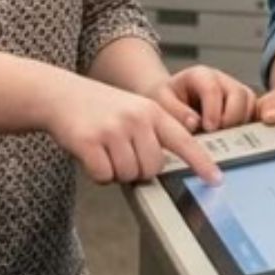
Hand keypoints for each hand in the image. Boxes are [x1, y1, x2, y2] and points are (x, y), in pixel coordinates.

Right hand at [43, 73, 221, 184]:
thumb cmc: (99, 108)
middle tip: (120, 151)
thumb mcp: (133, 111)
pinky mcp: (90, 141)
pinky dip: (97, 173)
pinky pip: (104, 176)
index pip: (184, 141)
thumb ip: (152, 134)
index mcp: (152, 111)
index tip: (215, 180)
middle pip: (153, 169)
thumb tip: (164, 167)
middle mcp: (136, 118)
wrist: (59, 94)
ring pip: (129, 175)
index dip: (201, 163)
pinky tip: (90, 154)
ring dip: (115, 170)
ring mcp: (113, 129)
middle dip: (137, 168)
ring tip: (104, 149)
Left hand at [145, 66, 256, 132]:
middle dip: (230, 117)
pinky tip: (235, 138)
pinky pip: (254, 112)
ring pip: (250, 103)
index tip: (208, 127)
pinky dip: (248, 126)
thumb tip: (194, 123)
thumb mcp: (161, 101)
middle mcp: (221, 79)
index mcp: (200, 75)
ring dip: (240, 123)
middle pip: (238, 94)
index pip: (212, 88)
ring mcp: (234, 90)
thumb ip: (175, 111)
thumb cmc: (166, 98)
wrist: (171, 99)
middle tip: (218, 135)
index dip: (213, 109)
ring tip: (224, 138)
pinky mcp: (243, 104)